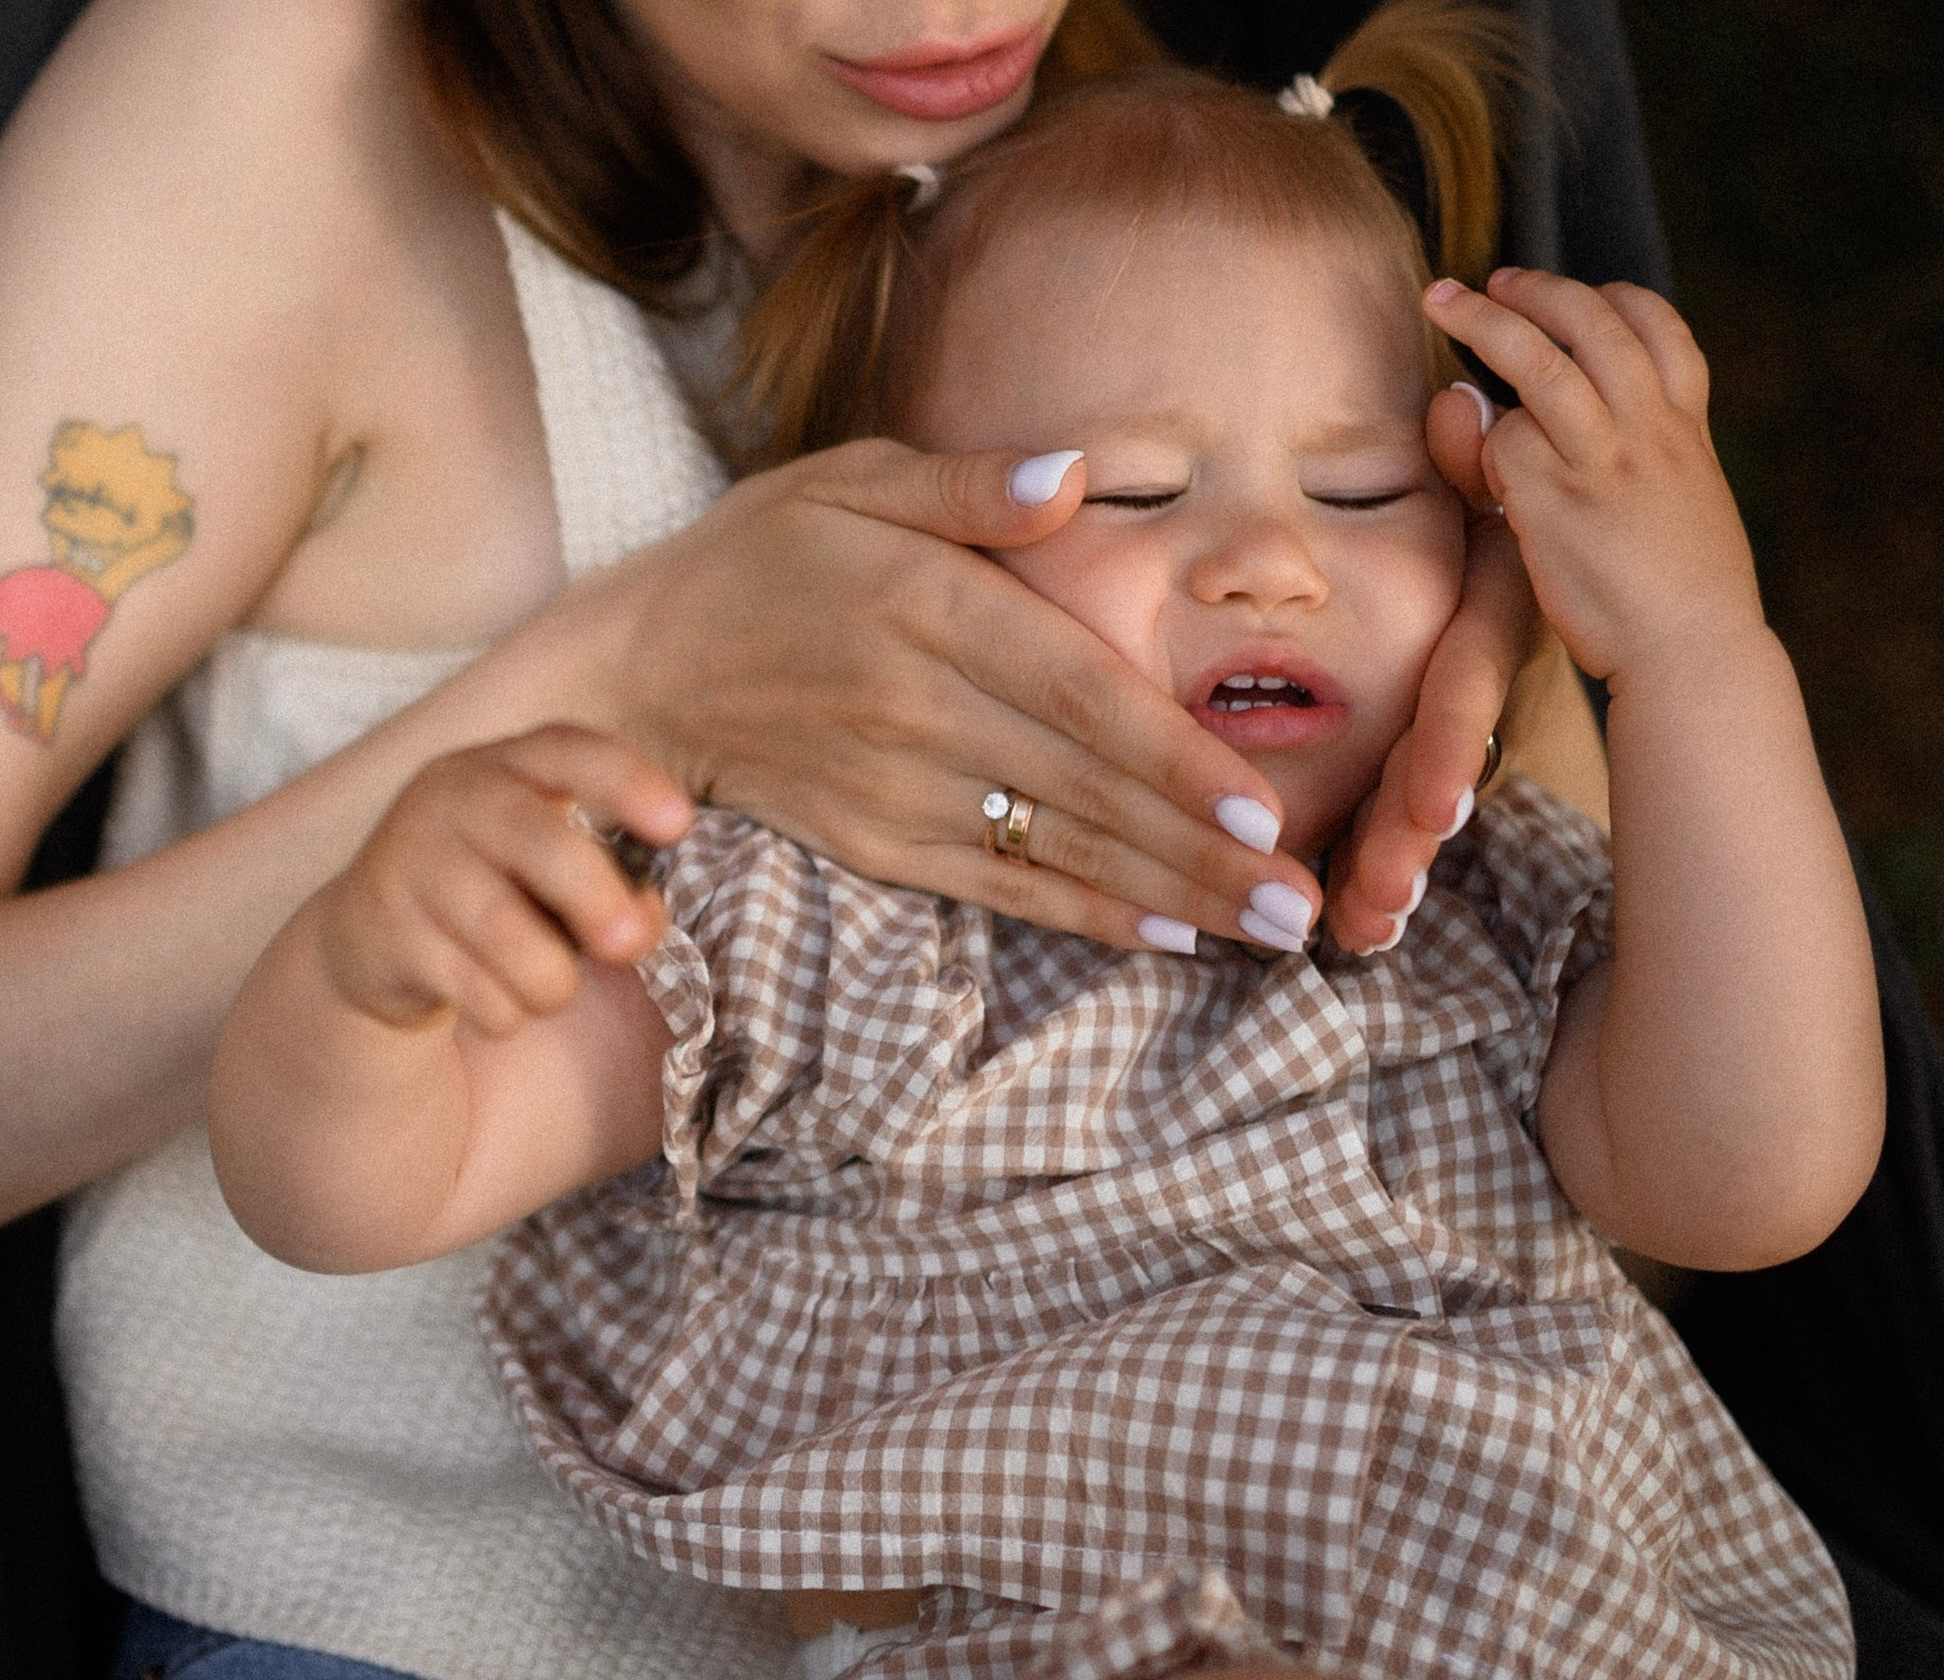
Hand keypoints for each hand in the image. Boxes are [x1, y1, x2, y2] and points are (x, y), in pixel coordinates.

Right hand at [315, 727, 692, 1035]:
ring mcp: (410, 861)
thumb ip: (609, 882)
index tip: (679, 824)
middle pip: (538, 840)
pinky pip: (476, 990)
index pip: (568, 751)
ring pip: (507, 935)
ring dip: (551, 982)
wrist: (368, 934)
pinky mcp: (385, 931)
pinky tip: (488, 995)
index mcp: (504, 766)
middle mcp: (450, 798)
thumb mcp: (548, 868)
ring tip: (548, 985)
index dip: (627, 783)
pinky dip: (506, 1012)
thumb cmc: (491, 888)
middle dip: (595, 898)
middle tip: (628, 945)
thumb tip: (642, 925)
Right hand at [611, 439, 1319, 952]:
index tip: (1264, 807)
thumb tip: (1076, 476)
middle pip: (1087, 789)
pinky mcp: (875, 844)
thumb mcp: (848, 479)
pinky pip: (997, 890)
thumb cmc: (760, 558)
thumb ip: (968, 484)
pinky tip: (1165, 938)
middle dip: (1206, 853)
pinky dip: (1083, 918)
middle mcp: (916, 709)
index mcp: (927, 606)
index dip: (1175, 758)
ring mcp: (893, 790)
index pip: (1079, 692)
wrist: (635, 672)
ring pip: (1055, 853)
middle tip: (1308, 901)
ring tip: (1269, 931)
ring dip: (1169, 898)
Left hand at [1325, 382, 1541, 951]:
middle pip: (1436, 755)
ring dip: (1387, 863)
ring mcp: (1423, 701)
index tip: (1439, 806)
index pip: (1464, 672)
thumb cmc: (1437, 450)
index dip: (1452, 738)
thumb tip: (1458, 409)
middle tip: (1375, 903)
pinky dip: (1363, 860)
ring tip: (1356, 929)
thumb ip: (1460, 449)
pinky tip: (1345, 924)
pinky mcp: (1385, 734)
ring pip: (1407, 795)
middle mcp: (1454, 655)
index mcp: (1475, 590)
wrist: (1366, 425)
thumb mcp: (1458, 452)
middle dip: (1408, 833)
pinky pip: (1373, 805)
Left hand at [1420, 269, 1764, 688]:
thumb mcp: (1683, 510)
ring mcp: (1603, 462)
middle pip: (1593, 323)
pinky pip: (1504, 443)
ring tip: (1442, 301)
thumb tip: (1572, 432)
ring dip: (1486, 322)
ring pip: (1540, 363)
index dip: (1616, 299)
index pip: (1661, 328)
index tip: (1584, 296)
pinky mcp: (1557, 502)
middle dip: (1538, 290)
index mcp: (1687, 429)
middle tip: (1492, 281)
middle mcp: (1649, 430)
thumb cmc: (1683, 601)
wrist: (1694, 655)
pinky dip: (1483, 442)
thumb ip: (1637, 463)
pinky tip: (1475, 461)